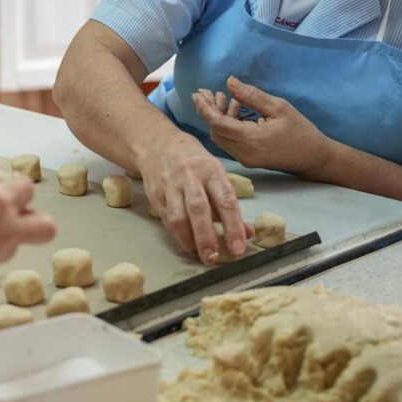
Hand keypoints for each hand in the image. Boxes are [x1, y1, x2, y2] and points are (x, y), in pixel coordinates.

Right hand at [136, 128, 250, 264]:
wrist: (156, 144)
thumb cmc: (192, 161)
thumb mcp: (215, 173)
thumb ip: (228, 203)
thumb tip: (246, 233)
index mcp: (211, 170)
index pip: (225, 201)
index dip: (233, 226)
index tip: (239, 247)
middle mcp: (189, 177)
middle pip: (199, 209)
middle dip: (207, 237)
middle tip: (215, 258)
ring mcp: (169, 185)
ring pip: (178, 217)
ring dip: (189, 239)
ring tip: (200, 255)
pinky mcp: (155, 195)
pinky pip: (167, 219)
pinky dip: (177, 235)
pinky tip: (187, 244)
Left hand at [192, 76, 333, 175]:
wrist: (314, 157)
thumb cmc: (300, 130)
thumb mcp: (278, 107)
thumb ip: (251, 95)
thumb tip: (229, 82)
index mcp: (251, 140)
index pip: (218, 124)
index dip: (205, 108)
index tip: (197, 93)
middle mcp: (244, 153)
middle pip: (215, 131)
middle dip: (209, 110)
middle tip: (208, 92)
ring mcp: (244, 158)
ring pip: (220, 137)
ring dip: (218, 117)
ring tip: (223, 97)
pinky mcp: (247, 159)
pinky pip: (229, 141)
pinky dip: (227, 125)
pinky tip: (234, 109)